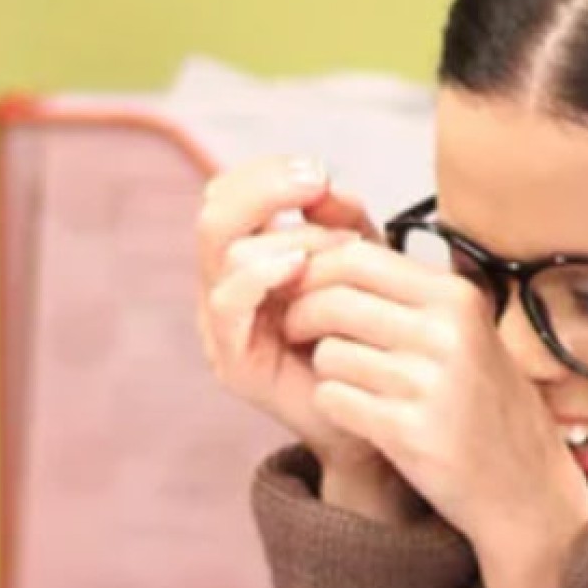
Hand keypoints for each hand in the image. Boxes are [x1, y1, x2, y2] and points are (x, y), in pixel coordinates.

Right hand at [195, 156, 419, 520]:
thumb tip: (326, 185)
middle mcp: (225, 286)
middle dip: (266, 189)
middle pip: (214, 213)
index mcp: (248, 258)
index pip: (229, 194)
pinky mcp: (232, 360)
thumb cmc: (366, 337)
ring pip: (225, 253)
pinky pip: (228, 303)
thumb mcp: (362, 267)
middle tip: (315, 181)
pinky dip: (261, 275)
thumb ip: (344, 223)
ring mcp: (222, 324)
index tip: (317, 171)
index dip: (265, 173)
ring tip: (336, 248)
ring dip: (286, 238)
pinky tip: (298, 266)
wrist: (374, 416)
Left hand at [279, 235, 587, 587]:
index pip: (358, 258)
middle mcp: (447, 333)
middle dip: (300, 316)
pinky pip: (334, 399)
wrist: (525, 486)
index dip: (315, 272)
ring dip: (324, 368)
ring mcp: (429, 384)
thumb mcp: (464, 333)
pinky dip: (334, 405)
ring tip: (348, 381)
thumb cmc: (485, 405)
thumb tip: (325, 257)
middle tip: (295, 334)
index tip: (301, 291)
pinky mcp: (409, 432)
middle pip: (332, 301)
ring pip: (328, 353)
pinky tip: (358, 414)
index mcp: (457, 298)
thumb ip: (406, 297)